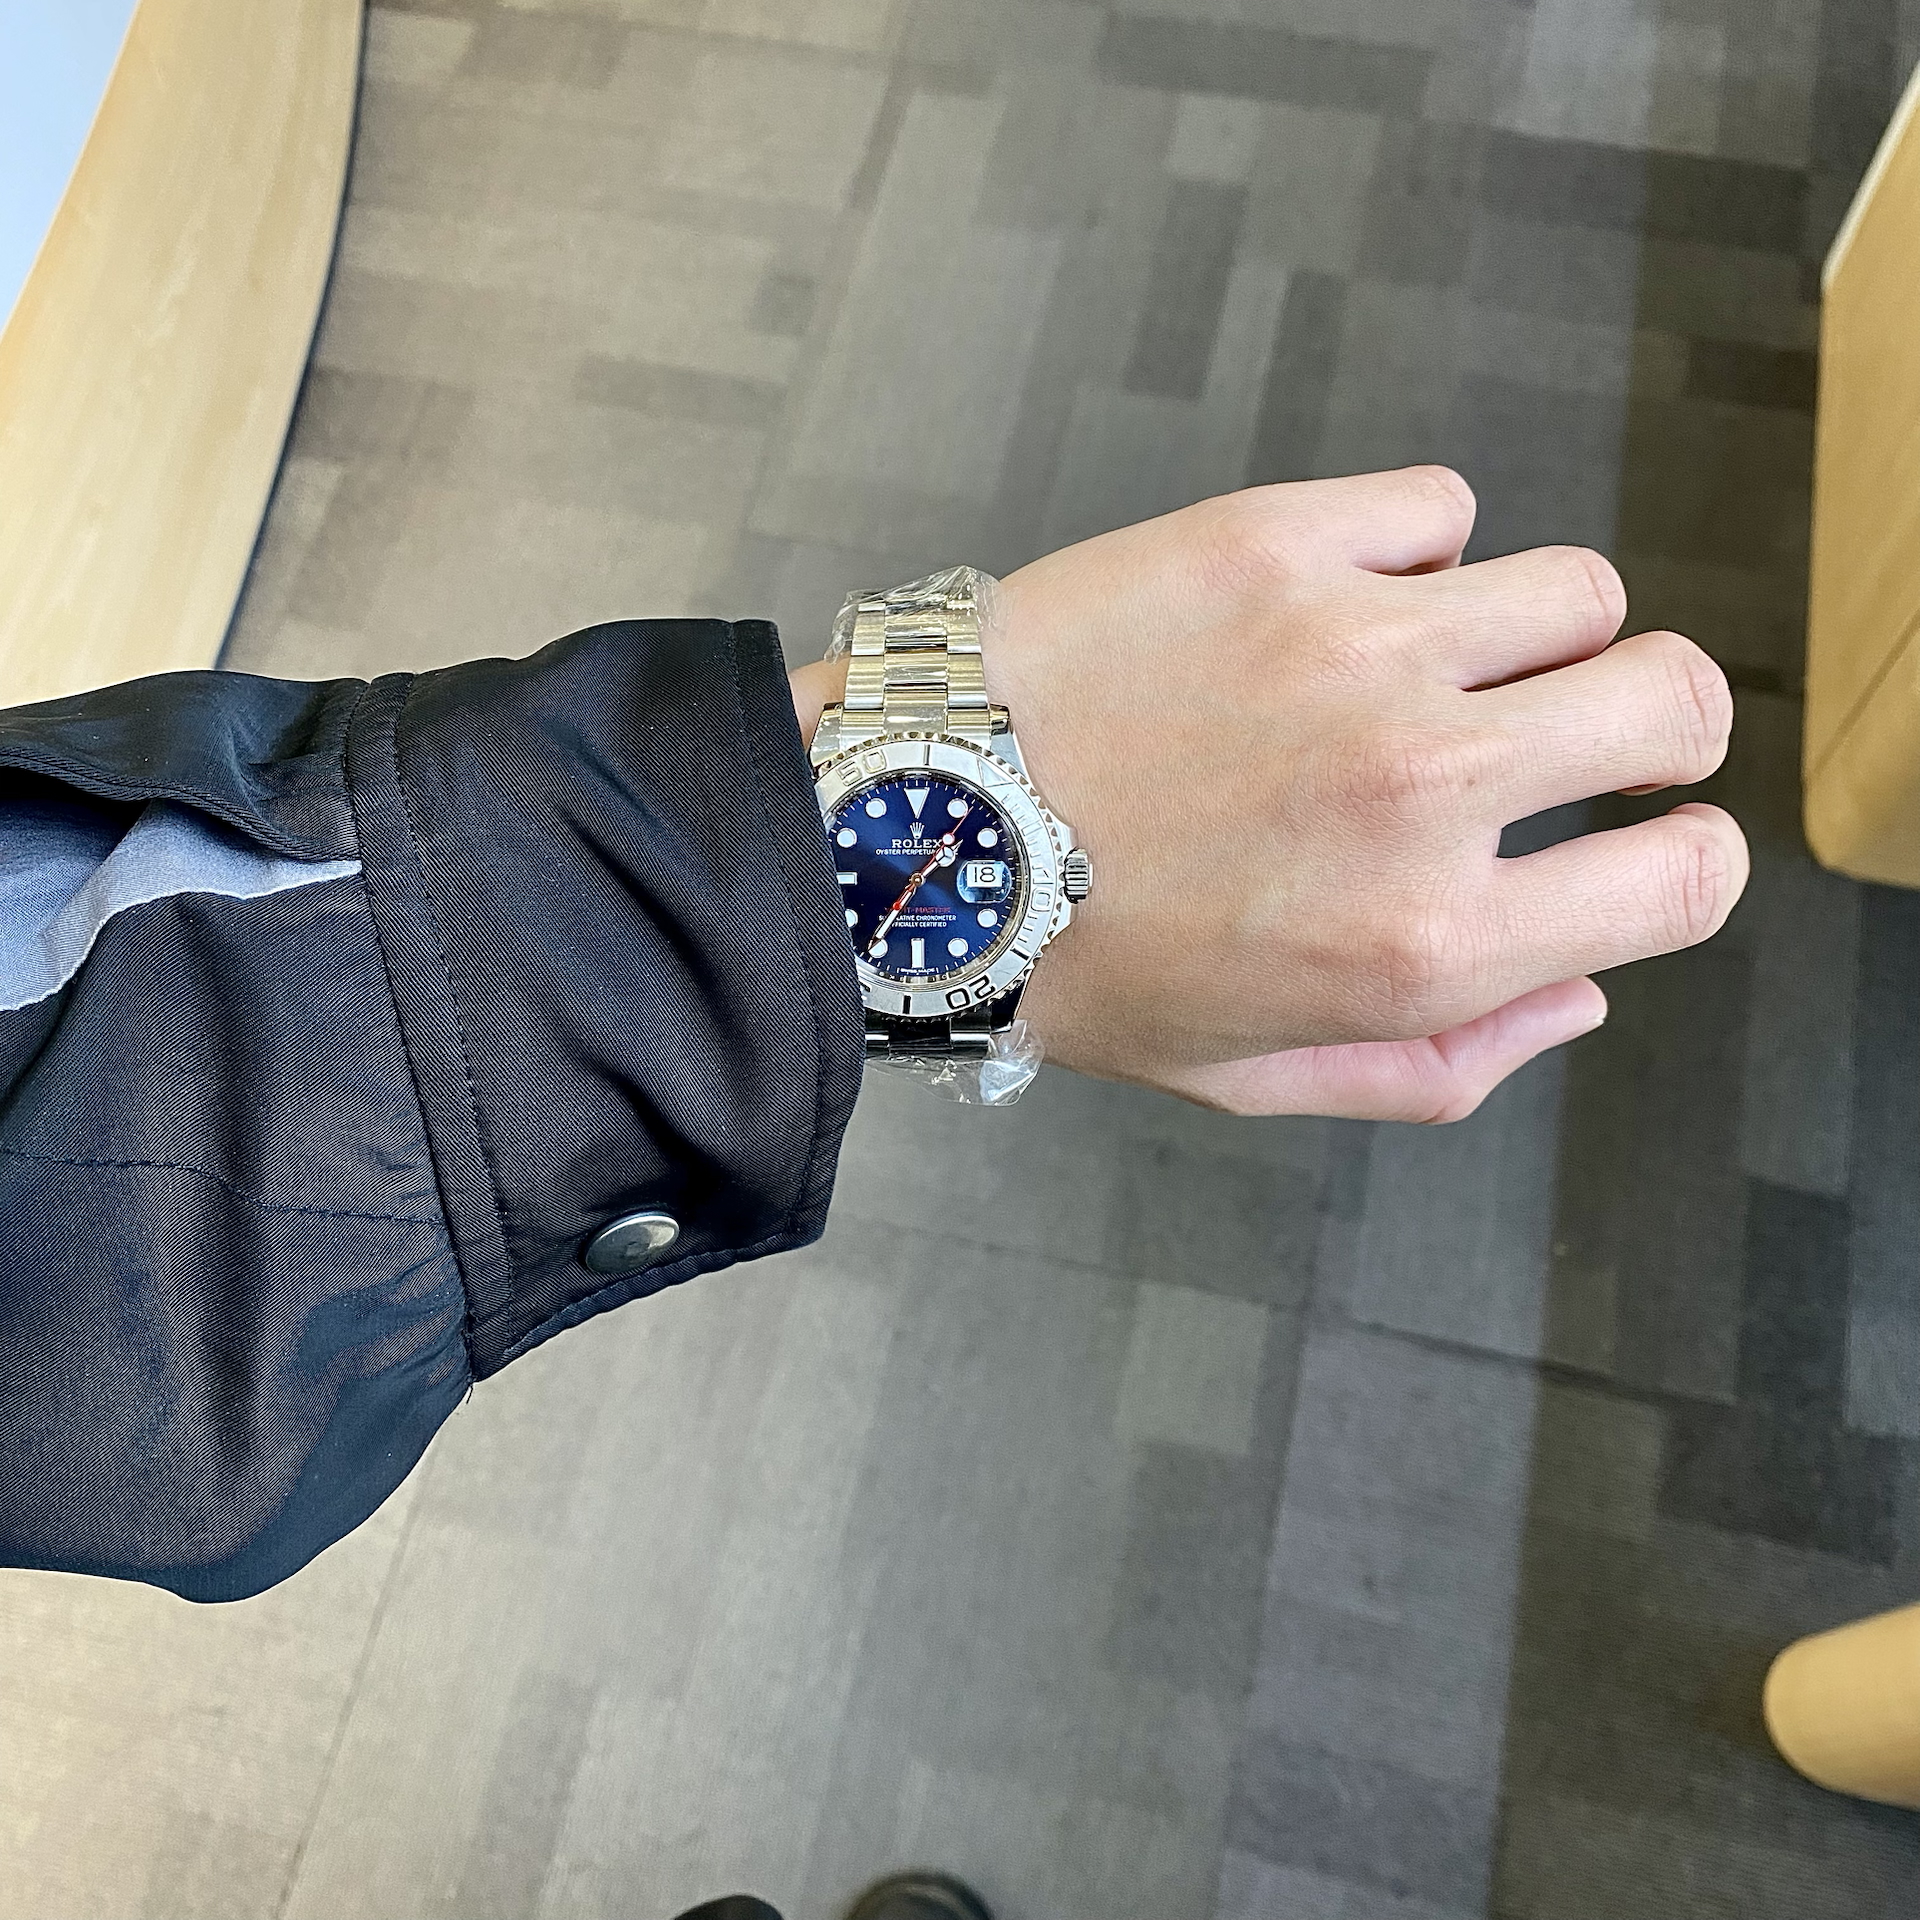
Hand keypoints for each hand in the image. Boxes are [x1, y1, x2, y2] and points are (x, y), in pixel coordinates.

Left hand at [790, 468, 1747, 1120]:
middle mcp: (1427, 783)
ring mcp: (1361, 644)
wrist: (912, 837)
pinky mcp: (1279, 540)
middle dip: (1653, 729)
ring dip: (1530, 634)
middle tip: (1566, 740)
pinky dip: (1411, 550)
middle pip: (1678, 700)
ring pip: (1575, 591)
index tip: (1637, 843)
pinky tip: (1332, 603)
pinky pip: (1439, 505)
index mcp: (1432, 940)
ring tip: (1423, 668)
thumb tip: (1581, 994)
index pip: (1693, 876)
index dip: (1683, 858)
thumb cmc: (1082, 972)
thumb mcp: (1259, 1079)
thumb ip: (1445, 1061)